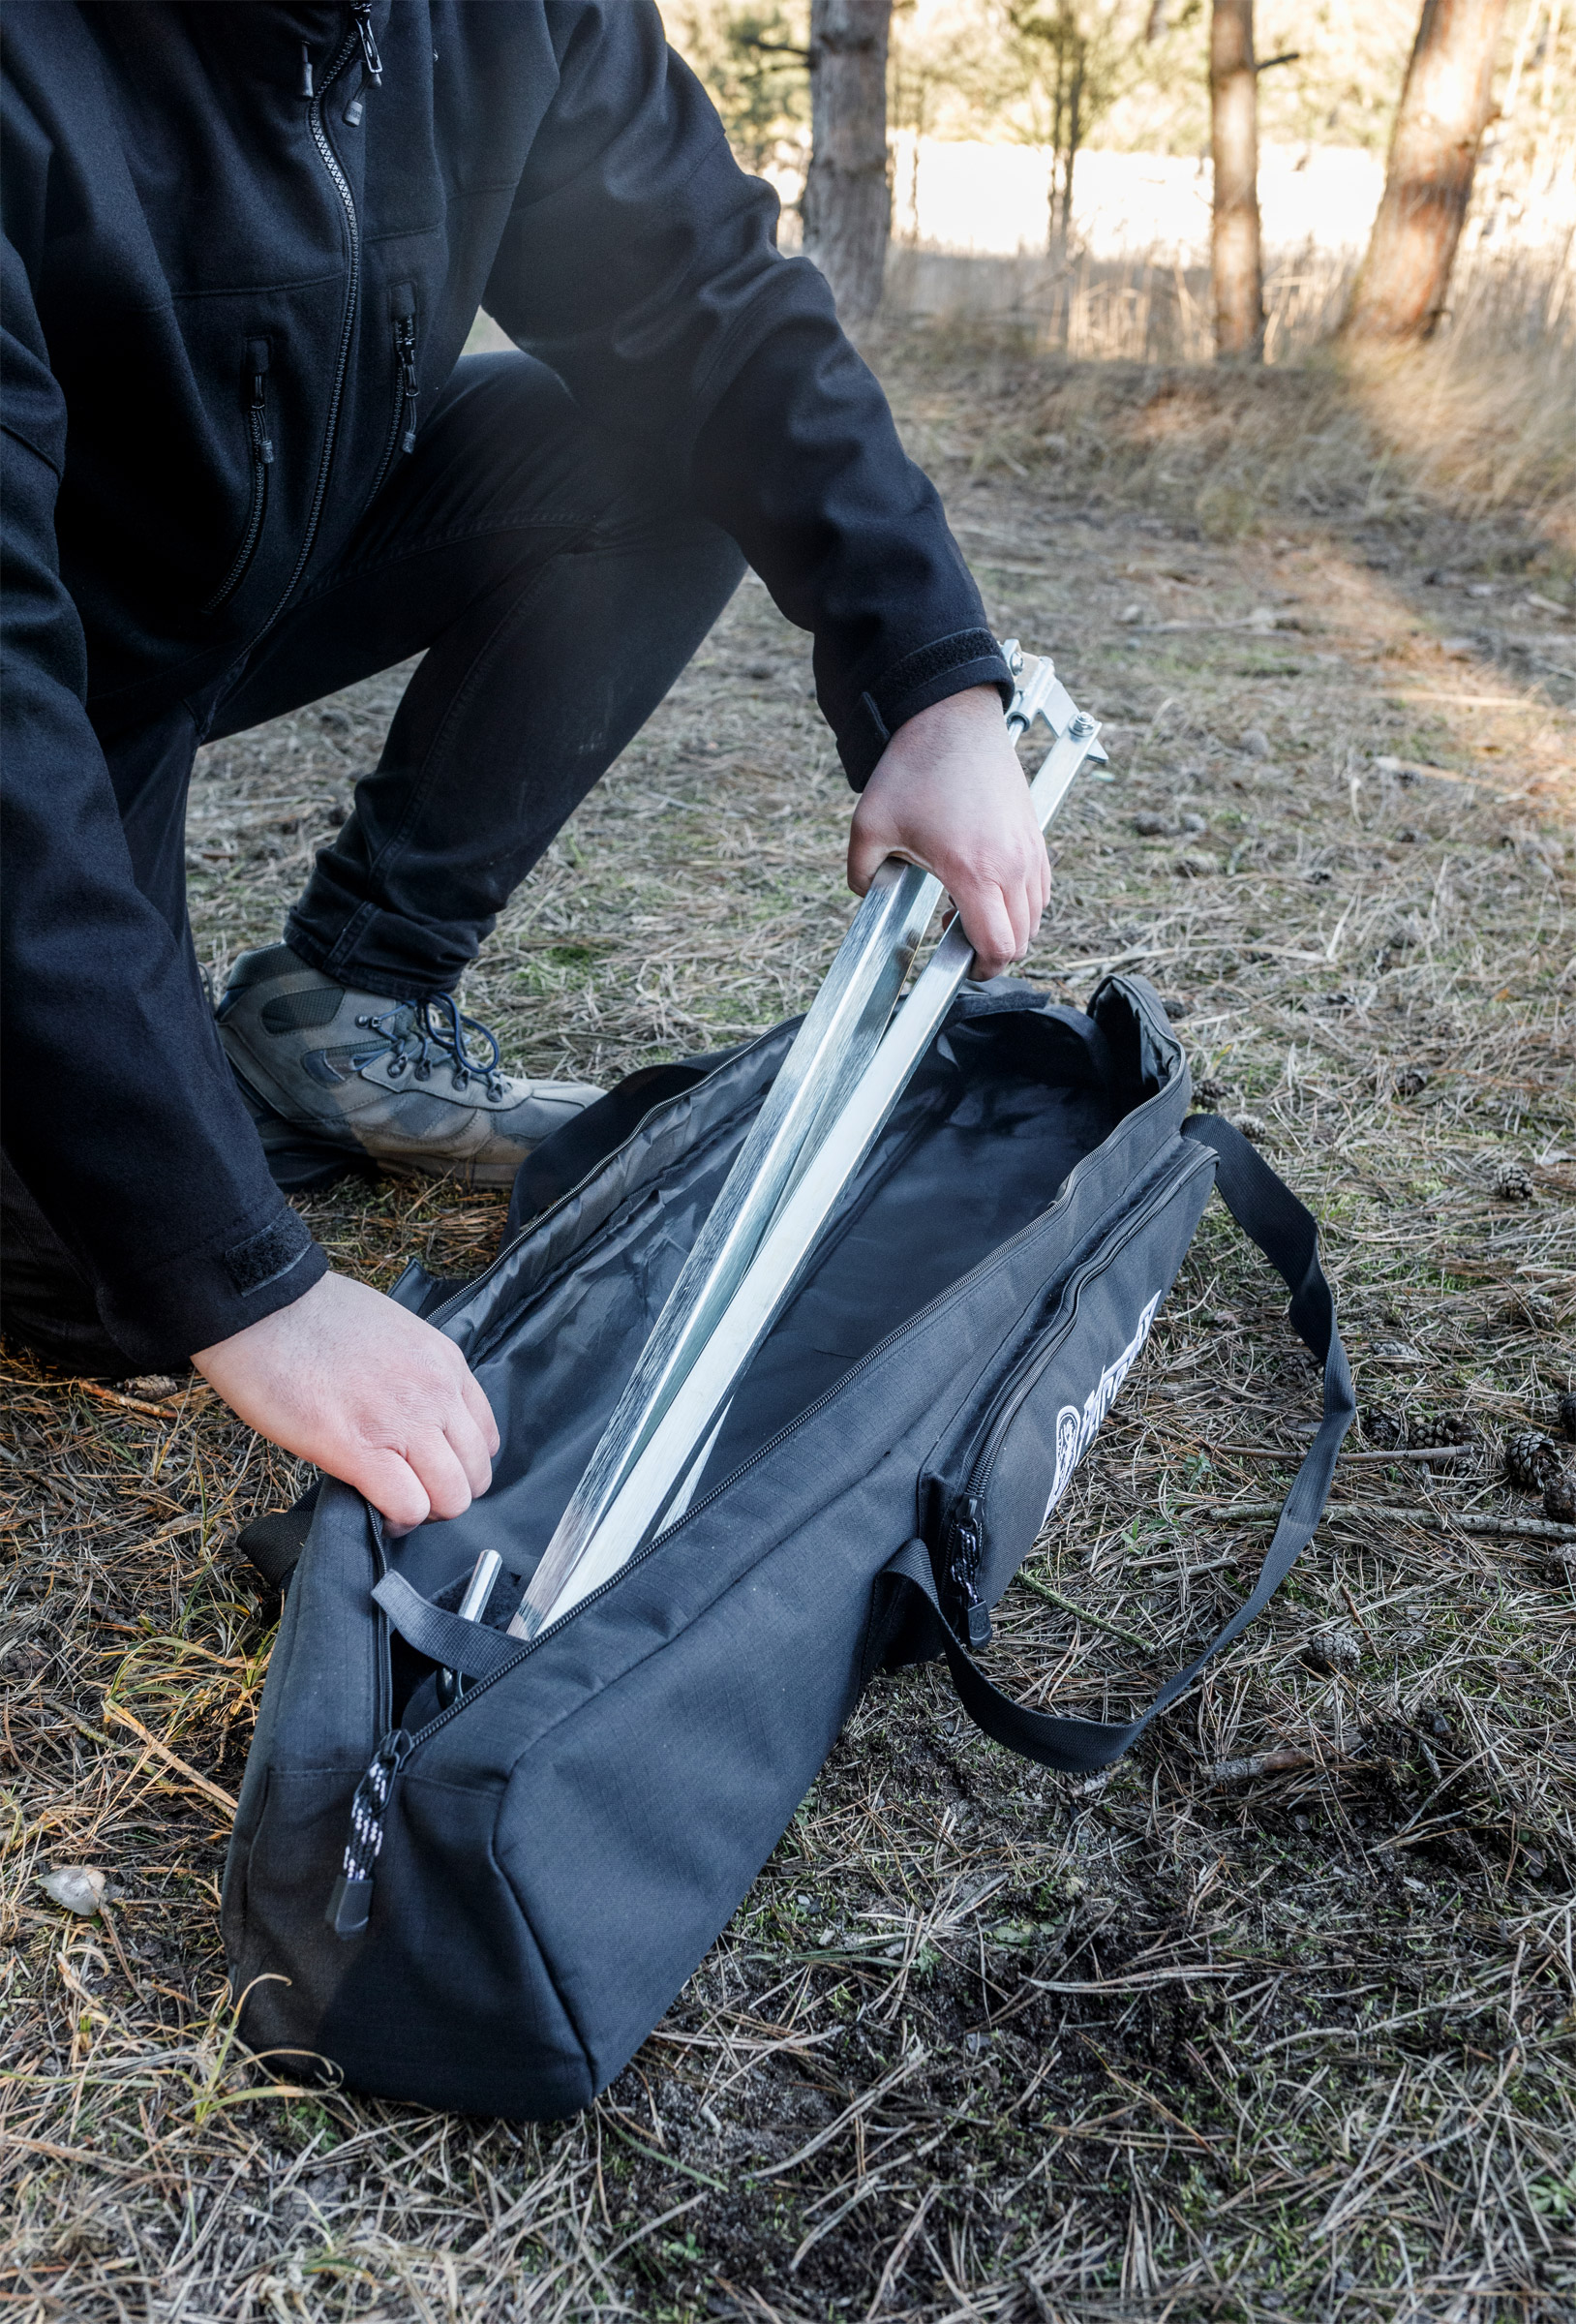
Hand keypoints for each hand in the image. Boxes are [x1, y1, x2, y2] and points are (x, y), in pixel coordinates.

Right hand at [194, 1271, 499, 1529]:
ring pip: (451, 1500)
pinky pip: (407, 1506)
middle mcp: (436, 1395)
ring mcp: (402, 1422)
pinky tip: (373, 1509)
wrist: (263, 1305)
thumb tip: (408, 1418)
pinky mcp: (357, 1448)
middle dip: (445, 1495)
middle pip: (475, 1476)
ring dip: (424, 1511)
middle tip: (408, 1491)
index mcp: (445, 1365)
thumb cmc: (313, 1316)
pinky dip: (394, 1520)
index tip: (429, 1469)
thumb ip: (413, 1378)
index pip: (486, 1439)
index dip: (459, 1465)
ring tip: (391, 1503)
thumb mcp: (392, 1336)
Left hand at [847, 685, 1049, 979]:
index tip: (963, 968)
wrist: (951, 718)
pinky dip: (1023, 901)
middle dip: (993, 952)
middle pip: (1023, 937)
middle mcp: (1012, 864)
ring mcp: (1029, 848)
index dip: (982, 969)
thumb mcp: (869, 826)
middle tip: (959, 942)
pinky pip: (1041, 885)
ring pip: (1036, 913)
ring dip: (1009, 926)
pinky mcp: (1034, 833)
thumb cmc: (914, 768)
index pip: (999, 945)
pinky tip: (991, 888)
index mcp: (974, 871)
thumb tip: (867, 894)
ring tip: (970, 913)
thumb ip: (862, 873)